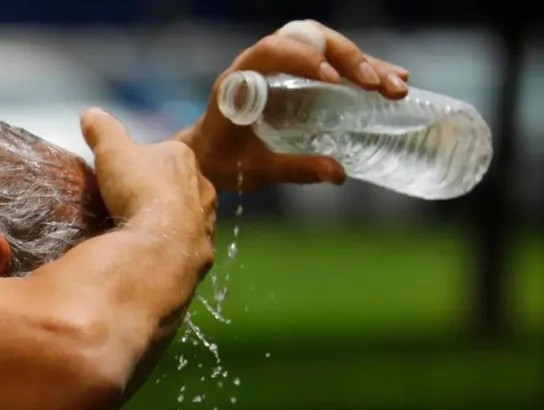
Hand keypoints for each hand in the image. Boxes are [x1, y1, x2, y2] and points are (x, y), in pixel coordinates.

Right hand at [81, 107, 215, 239]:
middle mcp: (203, 185)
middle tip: (136, 204)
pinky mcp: (205, 250)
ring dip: (172, 220)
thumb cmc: (139, 189)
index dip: (147, 161)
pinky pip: (189, 244)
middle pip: (180, 184)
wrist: (163, 241)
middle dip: (162, 191)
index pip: (166, 153)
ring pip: (189, 215)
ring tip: (147, 231)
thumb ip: (103, 131)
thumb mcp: (112, 151)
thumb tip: (90, 112)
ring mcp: (208, 220)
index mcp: (183, 156)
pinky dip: (174, 246)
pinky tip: (157, 251)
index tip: (129, 173)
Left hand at [186, 19, 411, 190]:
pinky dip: (363, 72)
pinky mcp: (301, 77)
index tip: (331, 80)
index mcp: (240, 77)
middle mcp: (263, 62)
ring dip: (365, 64)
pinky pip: (335, 64)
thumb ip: (293, 169)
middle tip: (378, 85)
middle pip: (311, 41)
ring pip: (329, 48)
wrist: (207, 157)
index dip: (304, 59)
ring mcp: (285, 66)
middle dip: (349, 59)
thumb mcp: (254, 169)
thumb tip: (339, 173)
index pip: (273, 50)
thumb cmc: (222, 161)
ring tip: (397, 85)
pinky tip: (391, 83)